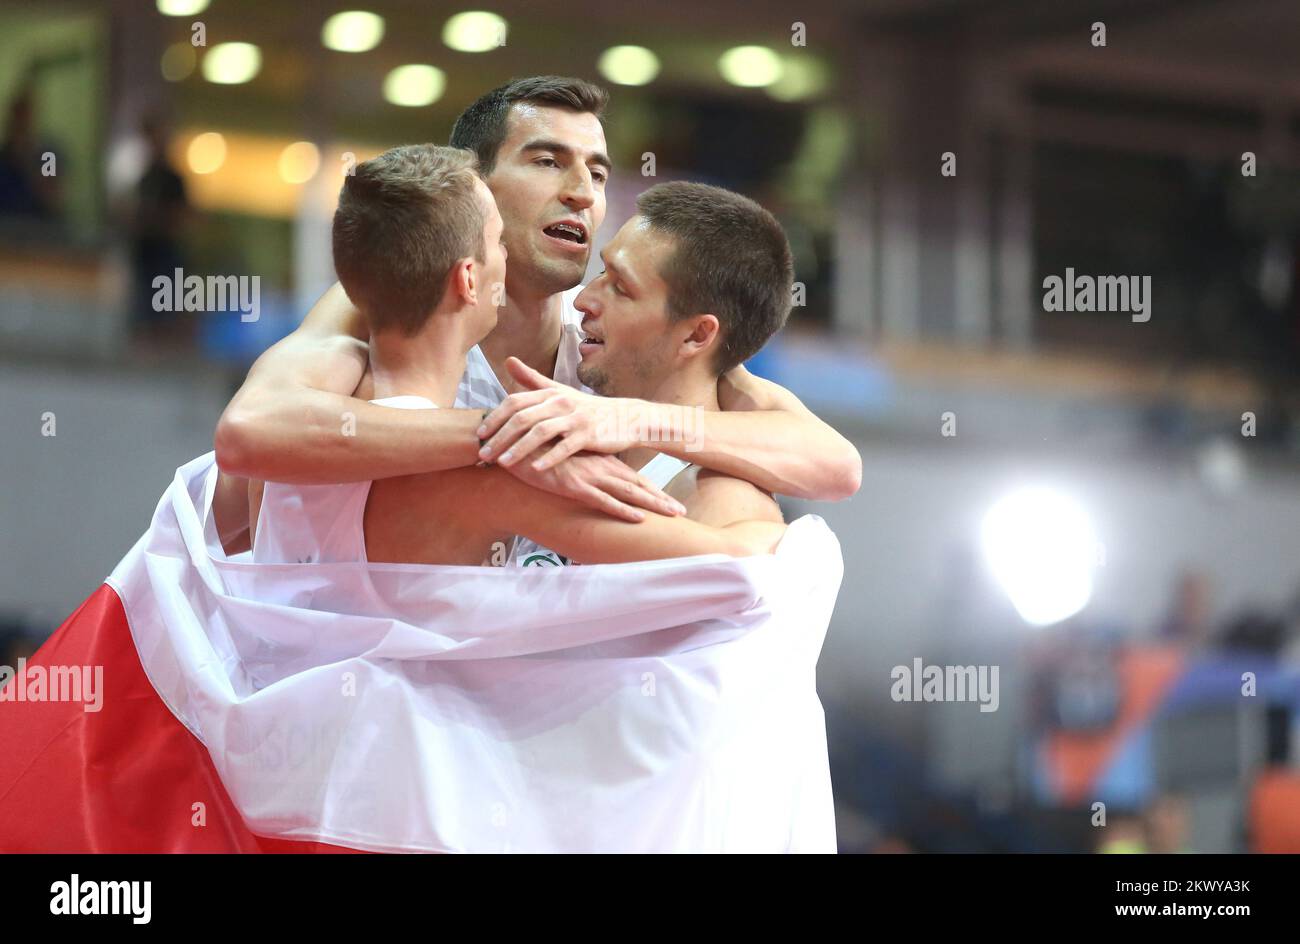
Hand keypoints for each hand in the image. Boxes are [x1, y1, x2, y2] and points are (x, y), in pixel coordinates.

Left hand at [477, 356, 645, 470]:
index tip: (479, 434)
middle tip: (483, 454)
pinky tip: (535, 469)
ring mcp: (574, 419)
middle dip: (500, 437)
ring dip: (519, 449)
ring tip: (503, 463)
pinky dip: (549, 458)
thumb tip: (508, 360)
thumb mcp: (559, 391)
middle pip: (522, 418)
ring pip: (540, 433)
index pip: (514, 402)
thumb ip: (532, 379)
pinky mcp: (588, 435)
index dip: (495, 418)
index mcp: (549, 393)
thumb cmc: (587, 408)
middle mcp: (559, 402)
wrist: (624, 418)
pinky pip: (565, 448)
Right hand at [502, 448, 685, 522]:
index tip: (670, 499)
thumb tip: (592, 478)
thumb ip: (584, 468)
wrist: (514, 448)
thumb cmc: (541, 455)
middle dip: (661, 499)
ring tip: (673, 515)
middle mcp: (600, 467)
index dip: (653, 488)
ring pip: (628, 492)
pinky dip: (622, 510)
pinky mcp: (574, 486)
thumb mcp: (568, 460)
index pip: (633, 476)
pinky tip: (639, 518)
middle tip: (682, 511)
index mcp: (600, 460)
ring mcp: (589, 476)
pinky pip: (603, 501)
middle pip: (638, 485)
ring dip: (652, 505)